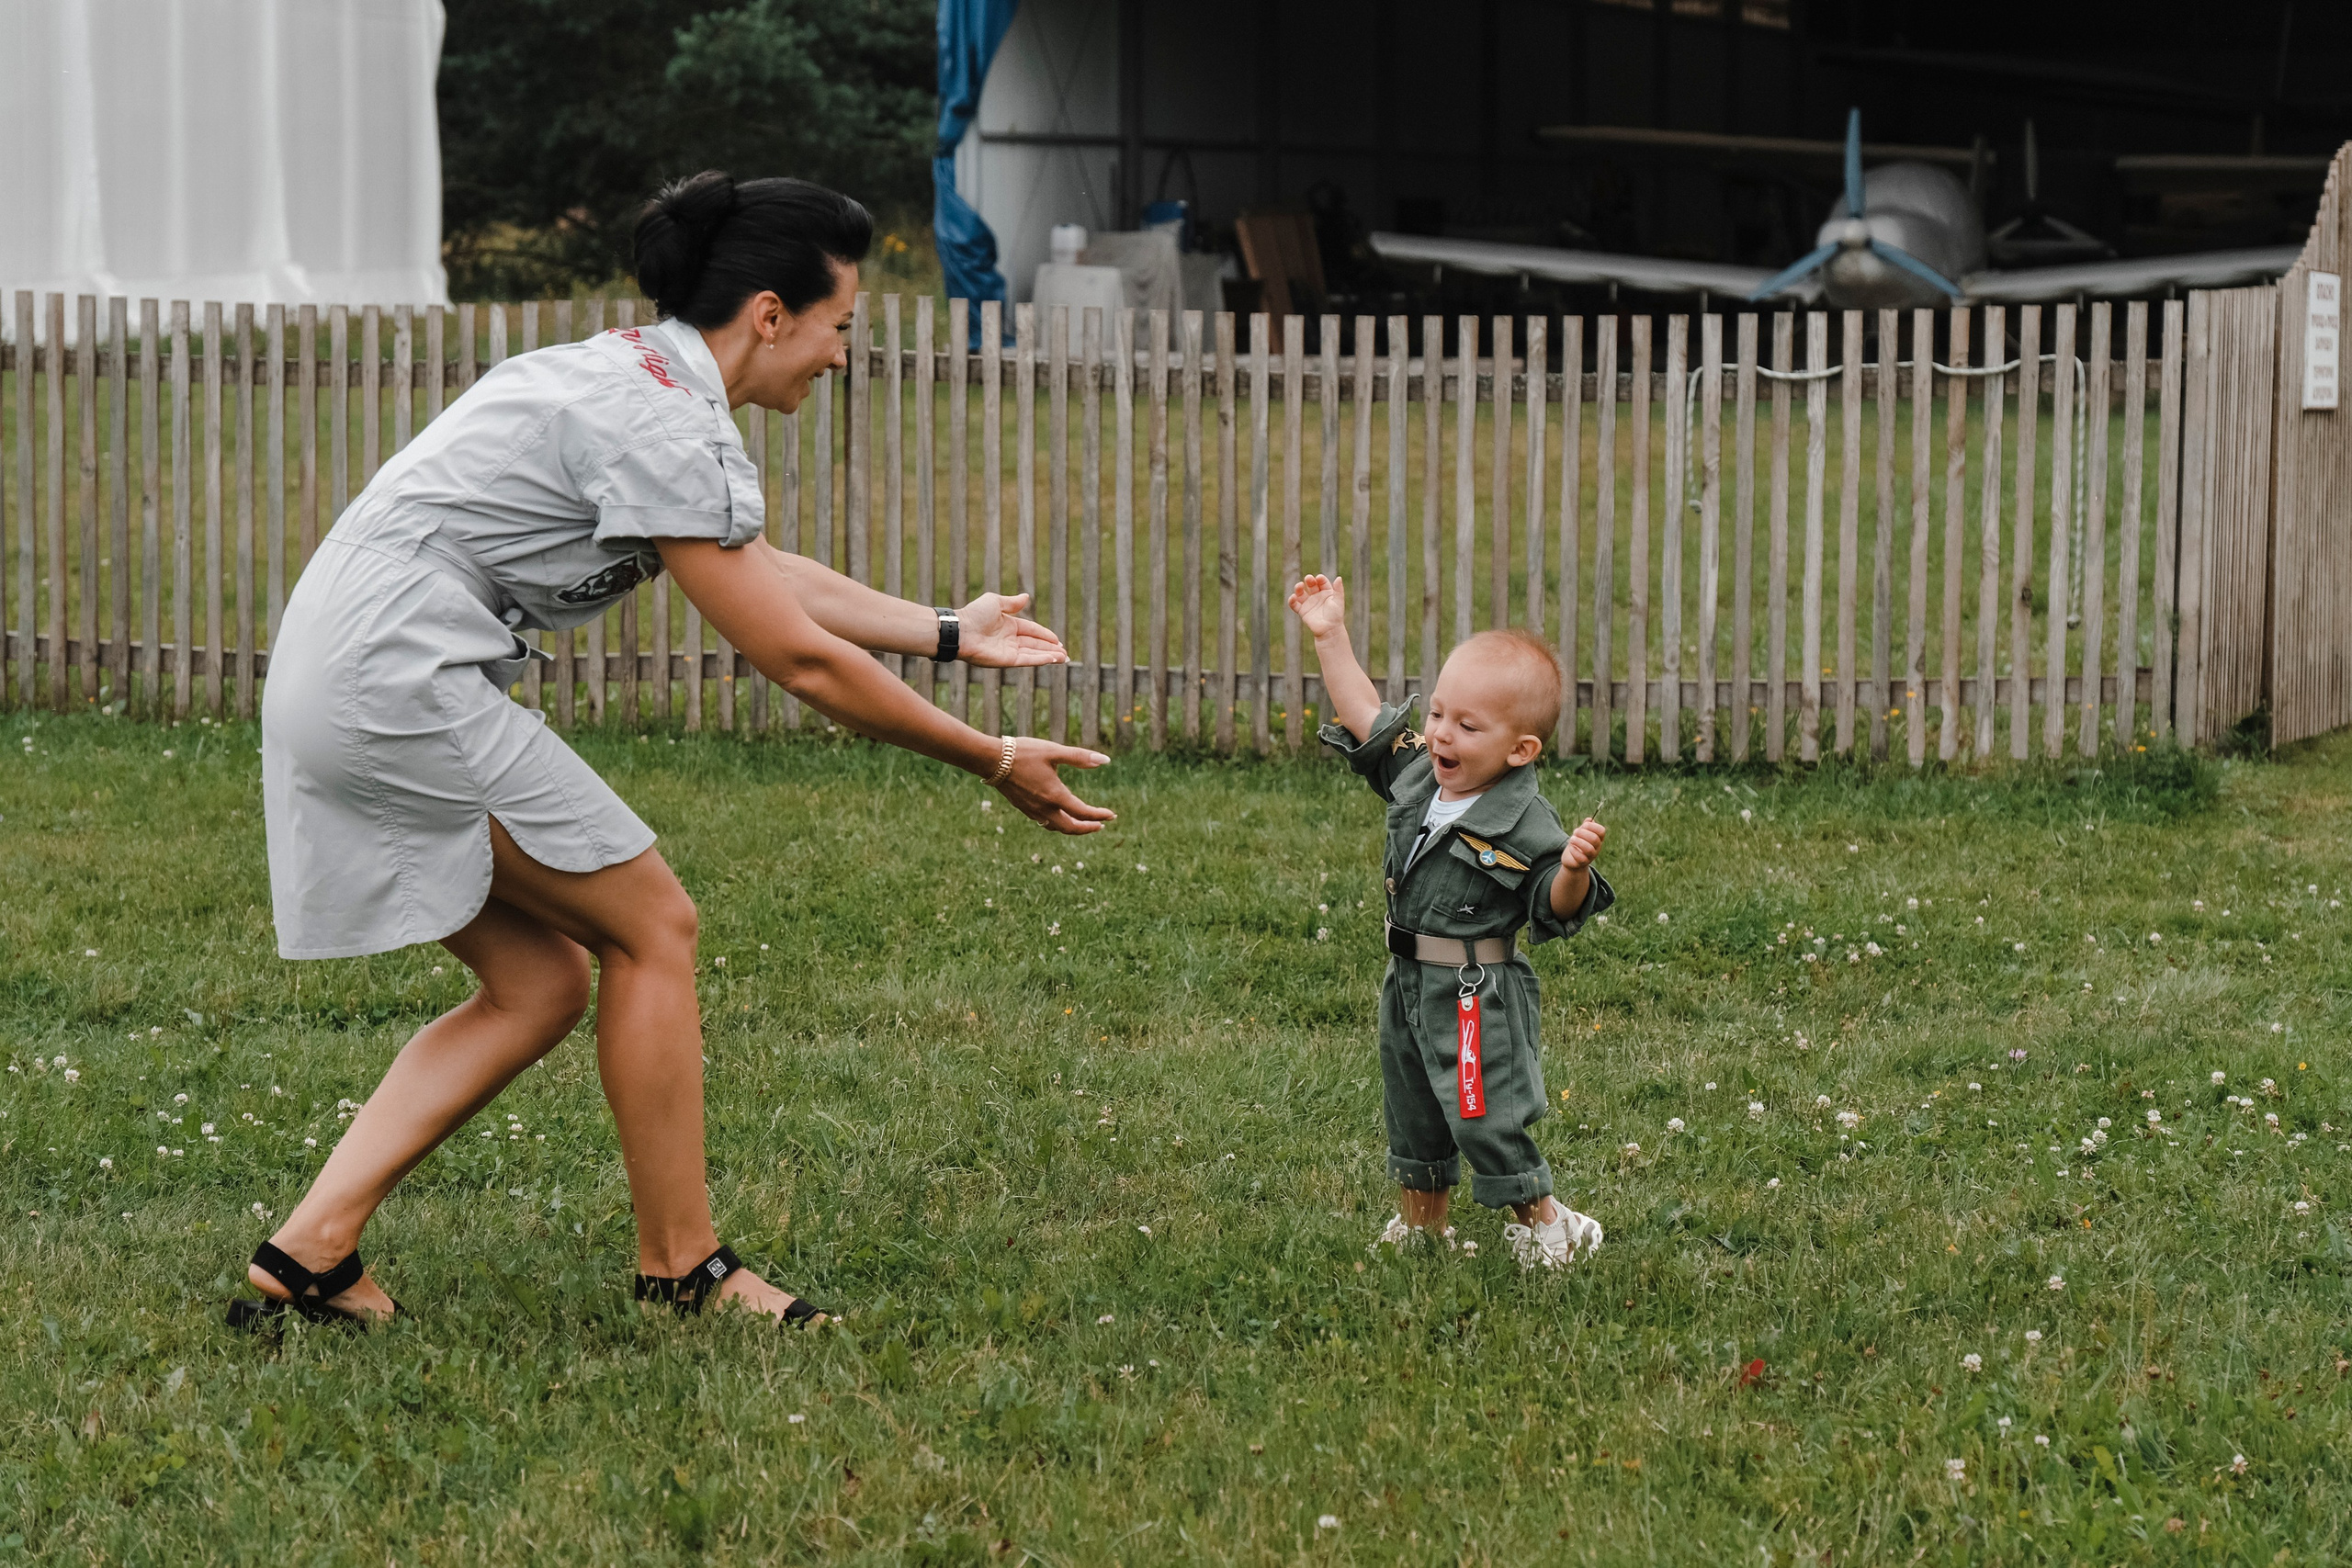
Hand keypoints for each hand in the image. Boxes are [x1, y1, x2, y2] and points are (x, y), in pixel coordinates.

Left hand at [958, 592, 1067, 667]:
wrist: (961, 630)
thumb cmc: (974, 614)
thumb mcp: (995, 602)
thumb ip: (1012, 603)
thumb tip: (1026, 597)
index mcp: (1008, 625)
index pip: (1031, 630)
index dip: (1045, 635)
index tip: (1057, 639)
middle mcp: (1009, 639)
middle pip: (1035, 644)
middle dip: (1050, 648)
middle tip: (1065, 652)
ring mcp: (1008, 651)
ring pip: (1034, 654)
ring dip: (1049, 656)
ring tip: (1064, 658)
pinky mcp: (1006, 660)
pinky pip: (1027, 660)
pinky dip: (1041, 660)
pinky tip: (1053, 659)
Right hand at [997, 738, 1116, 834]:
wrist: (991, 760)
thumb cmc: (1023, 753)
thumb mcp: (1053, 751)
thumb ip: (1079, 757)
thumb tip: (1105, 761)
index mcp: (1055, 795)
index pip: (1083, 813)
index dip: (1099, 816)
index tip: (1111, 816)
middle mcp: (1044, 808)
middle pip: (1070, 828)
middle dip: (1087, 828)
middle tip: (1101, 825)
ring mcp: (1032, 810)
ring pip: (1056, 827)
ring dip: (1072, 827)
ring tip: (1082, 823)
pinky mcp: (1023, 808)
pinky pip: (1044, 822)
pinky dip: (1056, 823)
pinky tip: (1058, 815)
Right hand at [1286, 574, 1347, 639]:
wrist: (1329, 630)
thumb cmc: (1336, 616)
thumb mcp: (1338, 601)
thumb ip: (1338, 590)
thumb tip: (1339, 577)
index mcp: (1327, 592)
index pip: (1322, 582)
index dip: (1320, 579)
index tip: (1319, 578)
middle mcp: (1317, 596)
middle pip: (1311, 585)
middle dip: (1309, 580)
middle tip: (1308, 578)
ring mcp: (1309, 603)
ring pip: (1301, 593)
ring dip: (1298, 588)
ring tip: (1299, 586)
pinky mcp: (1302, 611)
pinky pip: (1294, 604)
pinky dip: (1292, 601)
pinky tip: (1293, 597)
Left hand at [1561, 818, 1605, 871]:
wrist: (1571, 859)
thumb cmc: (1577, 843)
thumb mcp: (1580, 833)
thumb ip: (1585, 826)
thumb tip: (1589, 819)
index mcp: (1598, 838)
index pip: (1601, 831)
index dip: (1592, 826)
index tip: (1584, 825)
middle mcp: (1597, 847)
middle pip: (1594, 839)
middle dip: (1582, 833)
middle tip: (1575, 832)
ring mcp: (1591, 856)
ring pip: (1589, 849)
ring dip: (1578, 842)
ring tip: (1571, 839)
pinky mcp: (1583, 863)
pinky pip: (1581, 858)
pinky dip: (1574, 851)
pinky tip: (1571, 848)